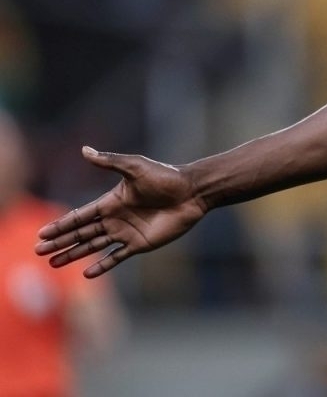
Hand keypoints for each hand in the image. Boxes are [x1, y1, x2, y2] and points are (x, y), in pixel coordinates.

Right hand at [34, 146, 207, 277]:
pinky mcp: (140, 244)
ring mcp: (126, 232)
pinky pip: (116, 257)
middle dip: (60, 242)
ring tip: (53, 263)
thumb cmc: (166, 176)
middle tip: (38, 251)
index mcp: (111, 202)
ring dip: (73, 254)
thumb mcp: (135, 167)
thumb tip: (84, 149)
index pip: (79, 216)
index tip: (41, 233)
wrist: (193, 192)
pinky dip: (102, 265)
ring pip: (93, 246)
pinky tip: (86, 272)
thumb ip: (110, 161)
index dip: (60, 224)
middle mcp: (115, 218)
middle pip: (81, 233)